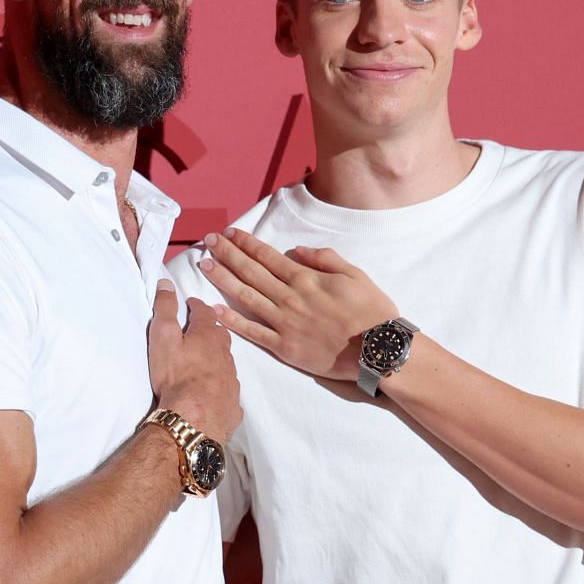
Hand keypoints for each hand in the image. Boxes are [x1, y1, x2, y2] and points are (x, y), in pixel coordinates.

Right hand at [148, 280, 241, 440]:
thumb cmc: (176, 376)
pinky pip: (228, 389)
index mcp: (208, 336)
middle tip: (200, 330)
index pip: (204, 313)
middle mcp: (225, 355)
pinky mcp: (232, 403)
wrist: (195, 419)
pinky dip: (221, 385)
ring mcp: (231, 379)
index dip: (197, 306)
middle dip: (211, 330)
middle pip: (220, 336)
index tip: (192, 303)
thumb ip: (165, 308)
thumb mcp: (163, 337)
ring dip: (217, 357)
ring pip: (226, 362)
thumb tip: (166, 283)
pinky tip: (216, 390)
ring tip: (206, 359)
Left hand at [198, 229, 395, 380]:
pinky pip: (252, 332)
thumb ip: (325, 258)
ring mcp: (284, 324)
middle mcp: (290, 298)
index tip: (229, 233)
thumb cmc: (372, 312)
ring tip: (204, 266)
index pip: (267, 257)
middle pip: (250, 272)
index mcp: (306, 279)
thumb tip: (296, 250)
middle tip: (208, 241)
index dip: (246, 243)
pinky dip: (232, 321)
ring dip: (222, 279)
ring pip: (245, 297)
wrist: (379, 350)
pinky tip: (214, 309)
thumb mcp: (355, 274)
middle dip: (227, 254)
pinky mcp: (284, 348)